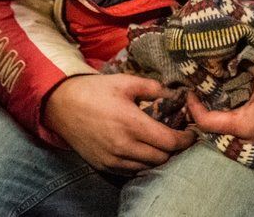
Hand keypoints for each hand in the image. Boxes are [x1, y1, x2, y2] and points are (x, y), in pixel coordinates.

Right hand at [43, 74, 195, 173]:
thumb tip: (175, 93)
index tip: (191, 133)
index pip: (170, 142)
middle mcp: (124, 146)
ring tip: (161, 143)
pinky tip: (143, 150)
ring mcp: (113, 159)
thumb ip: (153, 87)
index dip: (185, 139)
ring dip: (158, 157)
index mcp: (132, 123)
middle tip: (178, 137)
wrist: (62, 105)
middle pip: (162, 158)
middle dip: (174, 148)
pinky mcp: (104, 166)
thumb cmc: (95, 91)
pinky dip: (142, 163)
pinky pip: (131, 171)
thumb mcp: (125, 82)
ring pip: (148, 167)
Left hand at [185, 67, 253, 149]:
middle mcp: (244, 139)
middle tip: (199, 89)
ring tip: (213, 93)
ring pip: (226, 130)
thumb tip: (233, 52)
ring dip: (219, 113)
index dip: (193, 106)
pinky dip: (232, 117)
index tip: (190, 91)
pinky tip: (233, 102)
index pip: (205, 121)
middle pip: (213, 128)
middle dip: (204, 109)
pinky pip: (239, 131)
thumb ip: (248, 66)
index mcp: (242, 125)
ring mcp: (253, 143)